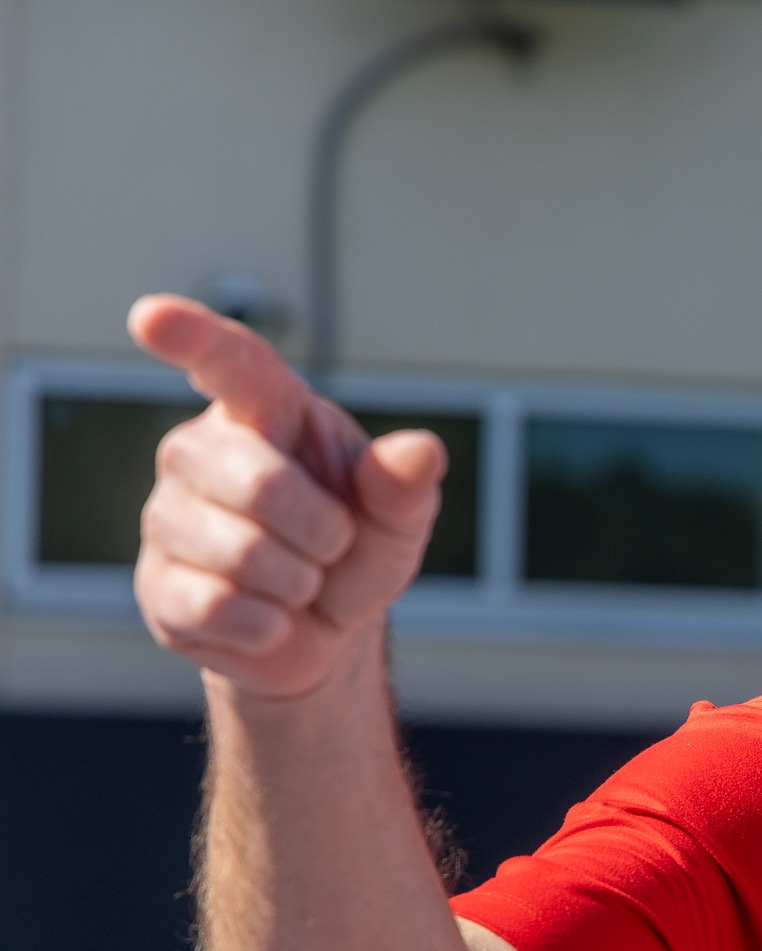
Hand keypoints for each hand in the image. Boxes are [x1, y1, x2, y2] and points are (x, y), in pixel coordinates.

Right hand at [130, 295, 446, 698]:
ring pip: (240, 554)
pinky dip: (268, 626)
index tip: (150, 316)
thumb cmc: (355, 553)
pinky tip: (270, 620)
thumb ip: (405, 486)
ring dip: (298, 583)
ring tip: (299, 582)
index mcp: (266, 415)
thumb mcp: (398, 520)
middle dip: (323, 531)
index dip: (192, 338)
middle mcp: (201, 453)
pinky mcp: (157, 587)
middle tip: (333, 546)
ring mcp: (169, 518)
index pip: (230, 364)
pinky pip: (217, 608)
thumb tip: (420, 450)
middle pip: (259, 483)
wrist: (325, 634)